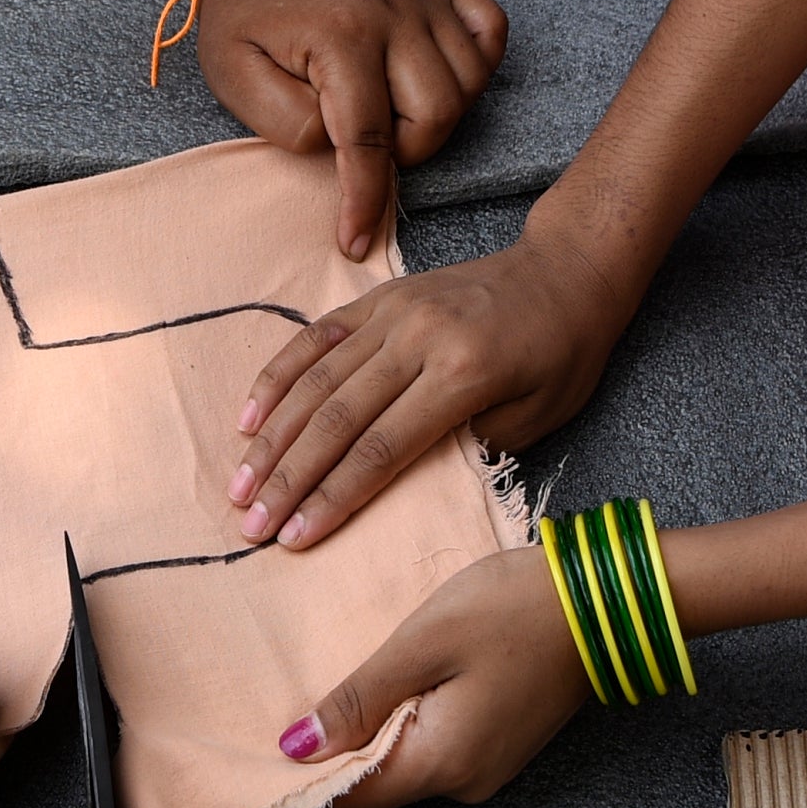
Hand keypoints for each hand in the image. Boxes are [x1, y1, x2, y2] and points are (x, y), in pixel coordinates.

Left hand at [194, 0, 505, 259]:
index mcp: (341, 35)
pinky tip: (435, 79)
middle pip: (436, 115)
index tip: (355, 242)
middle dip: (405, 153)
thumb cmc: (245, 22)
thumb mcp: (235, 79)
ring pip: (468, 84)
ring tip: (392, 113)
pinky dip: (475, 66)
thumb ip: (288, 124)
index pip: (368, 139)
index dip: (365, 200)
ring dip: (436, 118)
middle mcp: (394, 12)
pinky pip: (490, 33)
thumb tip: (339, 150)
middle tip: (366, 145)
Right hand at [230, 229, 628, 549]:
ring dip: (272, 439)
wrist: (567, 270)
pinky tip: (249, 419)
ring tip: (240, 486)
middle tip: (251, 525)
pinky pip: (317, 337)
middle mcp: (419, 338)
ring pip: (315, 381)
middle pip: (336, 420)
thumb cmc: (561, 354)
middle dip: (288, 479)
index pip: (382, 450)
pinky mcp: (379, 296)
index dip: (333, 498)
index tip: (296, 537)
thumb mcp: (537, 417)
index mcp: (463, 373)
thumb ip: (467, 448)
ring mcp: (394, 312)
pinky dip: (278, 378)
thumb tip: (398, 480)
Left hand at [278, 546, 588, 807]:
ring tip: (358, 677)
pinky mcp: (500, 746)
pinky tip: (403, 679)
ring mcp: (486, 768)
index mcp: (440, 764)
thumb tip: (295, 749)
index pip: (348, 801)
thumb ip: (357, 700)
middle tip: (310, 691)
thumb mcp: (422, 644)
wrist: (607, 597)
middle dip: (339, 748)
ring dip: (376, 730)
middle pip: (375, 785)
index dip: (305, 774)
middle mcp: (463, 784)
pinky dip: (409, 721)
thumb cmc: (511, 609)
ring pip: (405, 764)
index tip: (276, 733)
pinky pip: (435, 747)